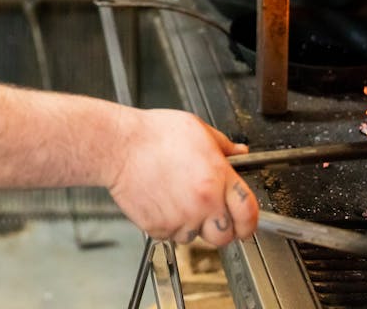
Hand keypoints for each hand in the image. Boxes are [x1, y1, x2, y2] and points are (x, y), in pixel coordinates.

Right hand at [105, 108, 256, 246]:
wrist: (117, 146)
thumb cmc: (152, 135)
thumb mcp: (196, 129)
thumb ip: (223, 145)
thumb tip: (240, 152)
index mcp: (216, 178)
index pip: (248, 213)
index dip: (249, 222)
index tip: (245, 223)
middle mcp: (202, 202)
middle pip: (225, 236)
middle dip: (219, 227)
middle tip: (208, 212)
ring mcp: (179, 218)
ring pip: (195, 236)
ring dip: (190, 224)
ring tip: (176, 199)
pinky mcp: (158, 227)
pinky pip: (170, 235)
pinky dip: (167, 224)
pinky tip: (161, 202)